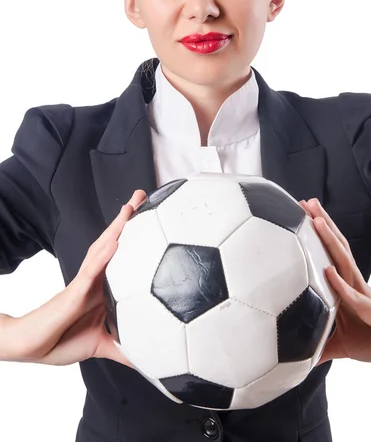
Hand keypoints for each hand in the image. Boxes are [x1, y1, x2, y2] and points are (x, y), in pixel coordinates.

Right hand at [0, 189, 146, 366]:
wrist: (32, 347)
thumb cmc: (61, 340)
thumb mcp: (102, 345)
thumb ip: (124, 348)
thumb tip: (149, 358)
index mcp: (104, 287)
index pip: (123, 254)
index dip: (136, 234)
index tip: (155, 217)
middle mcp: (96, 278)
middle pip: (115, 242)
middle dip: (129, 218)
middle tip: (144, 195)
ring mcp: (84, 282)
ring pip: (104, 249)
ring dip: (118, 227)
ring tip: (132, 206)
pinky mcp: (74, 292)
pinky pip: (90, 271)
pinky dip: (104, 255)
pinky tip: (116, 242)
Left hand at [299, 198, 370, 364]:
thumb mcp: (339, 344)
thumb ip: (319, 344)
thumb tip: (297, 353)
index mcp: (343, 286)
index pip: (327, 254)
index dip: (315, 235)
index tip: (298, 215)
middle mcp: (353, 283)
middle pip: (336, 247)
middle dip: (322, 223)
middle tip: (305, 202)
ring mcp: (363, 294)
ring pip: (344, 262)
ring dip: (330, 240)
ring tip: (317, 220)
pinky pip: (353, 297)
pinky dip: (340, 284)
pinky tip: (329, 272)